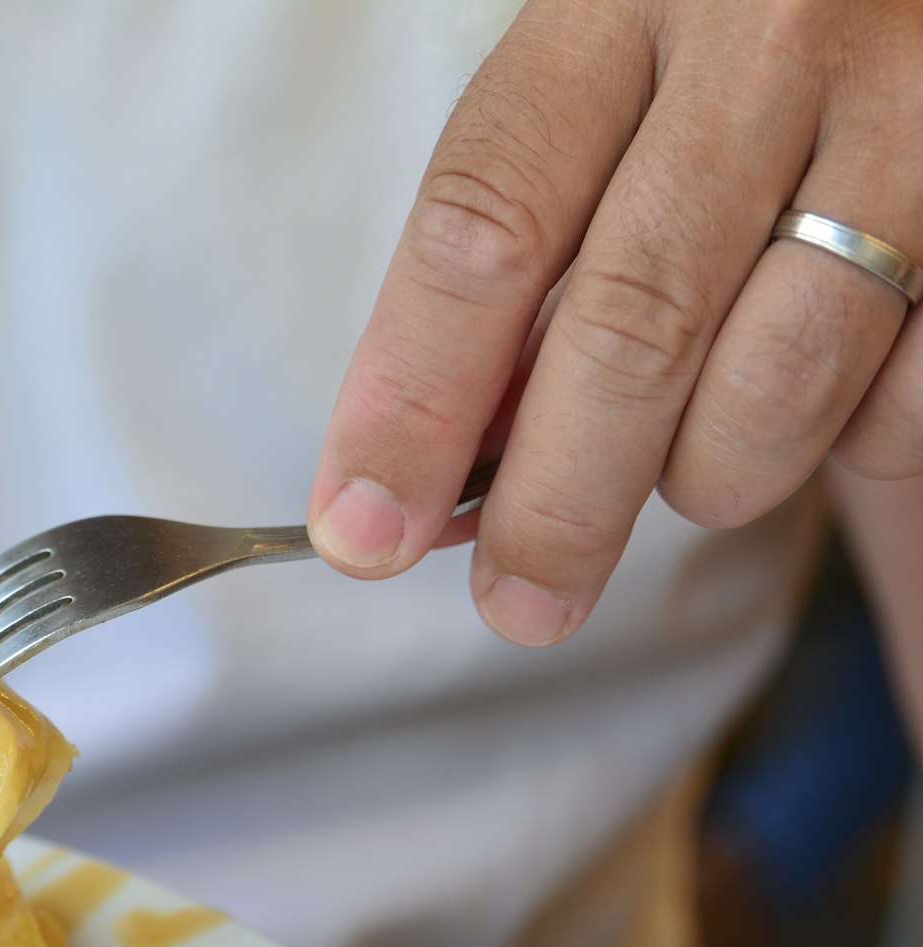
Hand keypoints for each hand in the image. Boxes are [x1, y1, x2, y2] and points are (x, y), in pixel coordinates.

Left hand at [307, 0, 922, 644]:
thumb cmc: (720, 38)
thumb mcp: (599, 85)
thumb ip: (522, 246)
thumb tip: (438, 468)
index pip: (485, 228)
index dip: (413, 401)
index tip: (365, 530)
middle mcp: (768, 37)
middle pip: (630, 327)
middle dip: (557, 503)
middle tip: (518, 603)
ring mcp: (910, 110)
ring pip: (776, 380)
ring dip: (702, 477)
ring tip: (678, 473)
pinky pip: (904, 398)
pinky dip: (842, 444)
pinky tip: (810, 408)